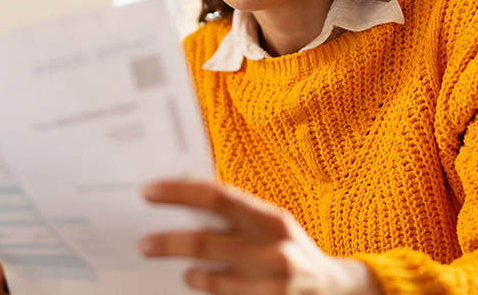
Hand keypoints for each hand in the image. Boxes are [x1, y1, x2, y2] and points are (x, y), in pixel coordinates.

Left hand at [138, 180, 380, 294]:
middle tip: (144, 244)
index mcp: (271, 219)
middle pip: (203, 242)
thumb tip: (183, 202)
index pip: (217, 197)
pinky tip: (206, 284)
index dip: (178, 193)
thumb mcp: (272, 224)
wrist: (333, 290)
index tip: (148, 192)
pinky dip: (209, 291)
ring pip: (209, 280)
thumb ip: (237, 215)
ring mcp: (270, 286)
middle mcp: (272, 251)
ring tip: (185, 270)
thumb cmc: (290, 250)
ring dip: (191, 273)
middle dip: (166, 243)